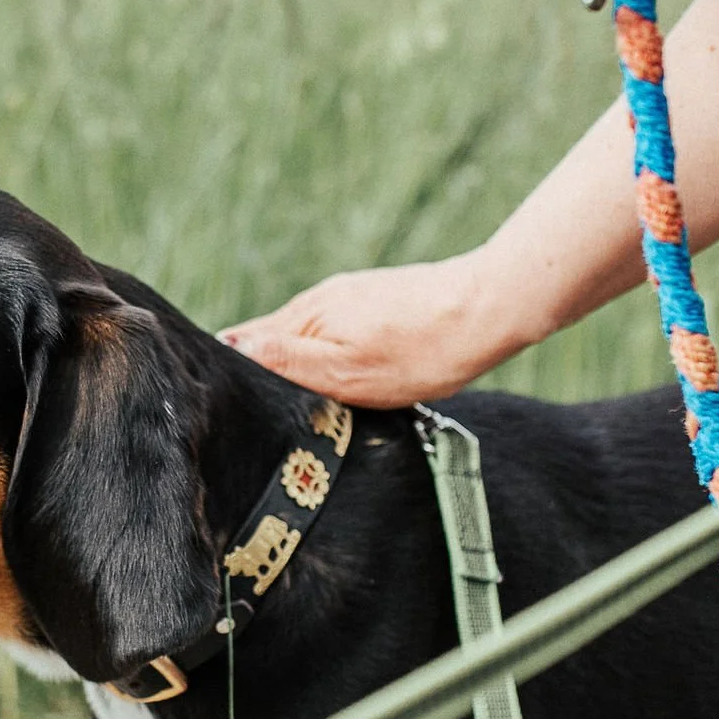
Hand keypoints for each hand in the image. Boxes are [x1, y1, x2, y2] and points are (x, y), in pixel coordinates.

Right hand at [221, 258, 482, 405]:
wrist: (489, 310)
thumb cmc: (422, 350)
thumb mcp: (347, 370)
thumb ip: (287, 361)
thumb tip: (229, 348)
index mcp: (306, 317)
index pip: (243, 343)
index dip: (232, 373)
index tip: (230, 408)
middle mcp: (320, 300)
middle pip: (271, 341)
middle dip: (263, 375)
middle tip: (266, 419)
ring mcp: (350, 298)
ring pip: (306, 339)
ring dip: (300, 369)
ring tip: (307, 406)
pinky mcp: (375, 303)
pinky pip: (335, 334)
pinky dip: (331, 358)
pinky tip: (349, 380)